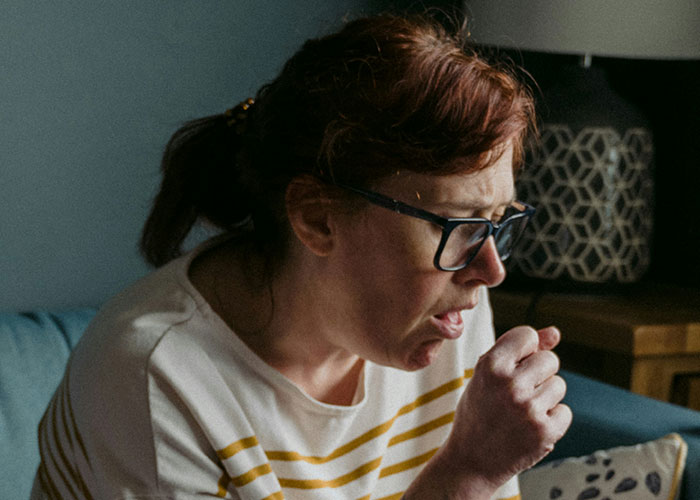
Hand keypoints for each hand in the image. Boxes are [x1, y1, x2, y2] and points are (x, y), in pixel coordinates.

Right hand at [442, 325, 571, 489]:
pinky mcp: (544, 432)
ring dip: (545, 397)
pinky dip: (552, 420)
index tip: (513, 364)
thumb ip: (519, 349)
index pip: (528, 334)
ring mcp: (529, 409)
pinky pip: (565, 411)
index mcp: (491, 365)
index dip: (525, 349)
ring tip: (521, 411)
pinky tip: (529, 427)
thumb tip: (556, 333)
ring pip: (559, 385)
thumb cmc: (480, 411)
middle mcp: (510, 385)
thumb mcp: (487, 375)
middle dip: (539, 373)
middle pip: (550, 359)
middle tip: (516, 393)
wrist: (471, 460)